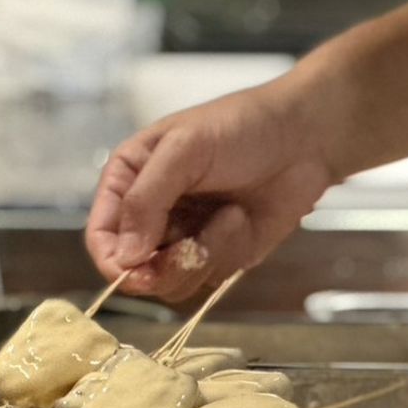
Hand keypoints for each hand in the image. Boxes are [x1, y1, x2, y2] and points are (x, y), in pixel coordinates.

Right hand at [86, 78, 334, 300]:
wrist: (305, 136)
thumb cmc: (242, 127)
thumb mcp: (185, 148)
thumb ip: (147, 199)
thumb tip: (124, 257)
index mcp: (130, 180)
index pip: (101, 235)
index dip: (113, 261)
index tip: (135, 272)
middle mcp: (153, 213)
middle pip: (134, 269)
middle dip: (164, 264)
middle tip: (192, 246)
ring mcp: (187, 236)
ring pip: (173, 281)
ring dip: (202, 255)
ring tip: (230, 215)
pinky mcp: (222, 253)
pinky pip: (210, 277)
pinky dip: (227, 252)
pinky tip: (242, 218)